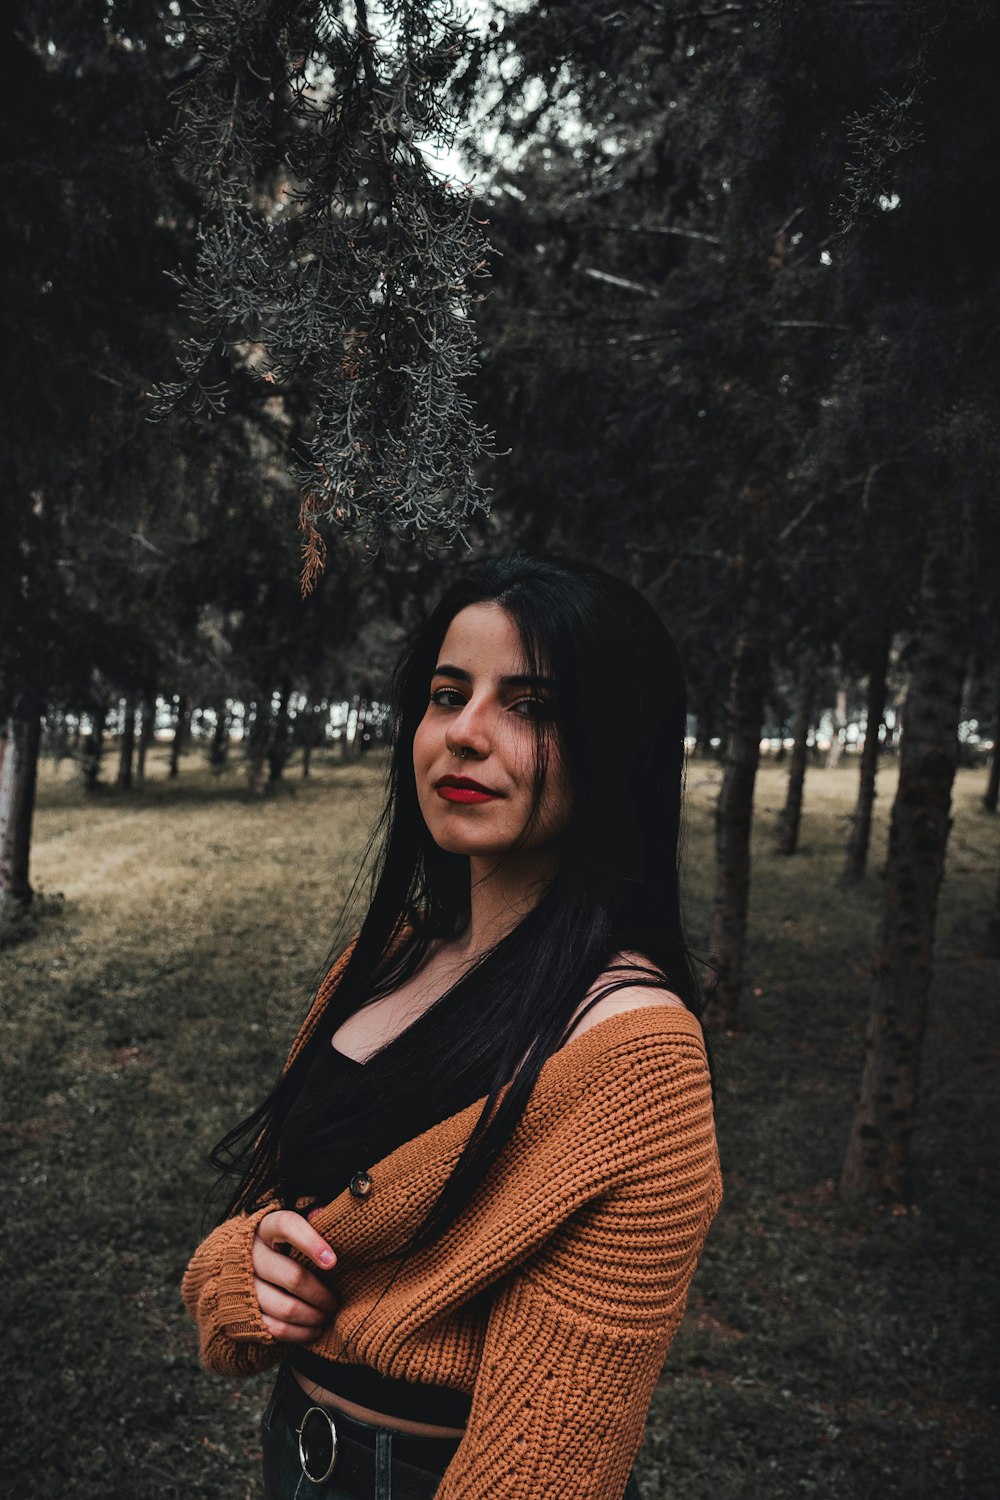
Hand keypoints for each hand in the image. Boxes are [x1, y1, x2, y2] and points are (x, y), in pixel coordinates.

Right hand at [252, 1209, 337, 1342]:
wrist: (239, 1266)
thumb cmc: (279, 1243)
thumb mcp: (291, 1226)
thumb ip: (309, 1219)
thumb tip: (323, 1213)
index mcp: (265, 1227)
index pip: (287, 1225)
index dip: (310, 1242)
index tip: (333, 1261)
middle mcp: (250, 1254)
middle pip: (292, 1276)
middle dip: (320, 1292)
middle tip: (335, 1300)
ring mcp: (245, 1285)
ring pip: (285, 1307)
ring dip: (312, 1315)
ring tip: (326, 1315)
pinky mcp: (243, 1311)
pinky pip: (275, 1328)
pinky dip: (299, 1333)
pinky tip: (314, 1330)